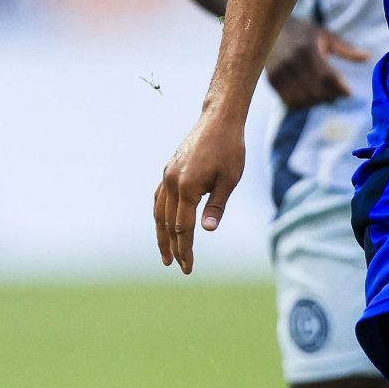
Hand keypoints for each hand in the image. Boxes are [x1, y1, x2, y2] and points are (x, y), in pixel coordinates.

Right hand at [154, 106, 247, 272]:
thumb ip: (217, 206)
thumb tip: (207, 230)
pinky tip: (164, 224)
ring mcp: (167, 175)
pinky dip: (159, 214)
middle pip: (167, 223)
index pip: (183, 227)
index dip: (185, 249)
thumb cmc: (230, 149)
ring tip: (165, 252)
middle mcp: (171, 182)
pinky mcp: (169, 170)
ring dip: (161, 233)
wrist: (219, 119)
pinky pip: (159, 197)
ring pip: (158, 211)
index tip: (187, 267)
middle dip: (172, 246)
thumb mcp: (229, 179)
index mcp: (187, 186)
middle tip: (175, 266)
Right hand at [265, 21, 371, 109]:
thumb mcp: (325, 36)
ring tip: (325, 96)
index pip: (327, 76)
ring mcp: (280, 74)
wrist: (269, 29)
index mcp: (307, 49)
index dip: (339, 87)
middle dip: (331, 96)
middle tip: (339, 95)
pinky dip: (303, 104)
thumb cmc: (303, 32)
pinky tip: (310, 97)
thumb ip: (346, 49)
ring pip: (304, 99)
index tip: (349, 92)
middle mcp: (292, 62)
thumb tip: (369, 57)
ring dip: (318, 102)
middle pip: (316, 90)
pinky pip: (291, 102)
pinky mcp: (273, 82)